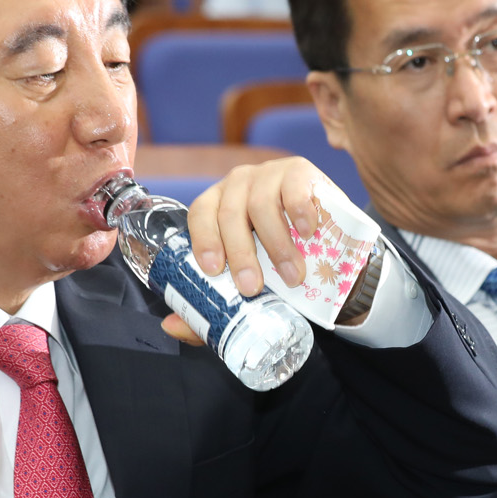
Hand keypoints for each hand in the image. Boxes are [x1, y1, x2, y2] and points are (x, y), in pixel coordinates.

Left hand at [157, 158, 332, 343]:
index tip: (213, 270)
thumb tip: (171, 325)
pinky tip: (307, 232)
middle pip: (230, 214)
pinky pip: (294, 189)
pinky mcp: (300, 172)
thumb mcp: (246, 276)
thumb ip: (210, 300)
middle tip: (252, 287)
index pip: (200, 213)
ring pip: (262, 204)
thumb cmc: (275, 256)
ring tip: (292, 276)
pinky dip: (300, 211)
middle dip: (240, 254)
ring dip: (277, 245)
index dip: (203, 240)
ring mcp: (270, 173)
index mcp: (218, 203)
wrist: (325, 239)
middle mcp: (239, 184)